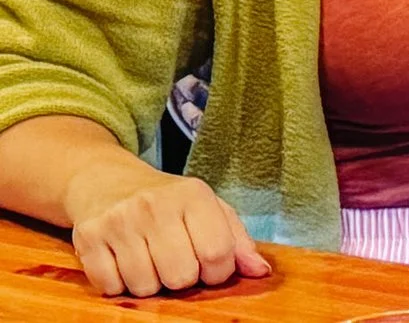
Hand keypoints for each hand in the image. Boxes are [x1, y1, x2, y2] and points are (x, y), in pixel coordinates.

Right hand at [60, 150, 268, 296]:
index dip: (218, 272)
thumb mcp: (208, 209)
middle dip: (183, 278)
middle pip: (181, 276)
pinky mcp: (87, 238)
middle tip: (176, 261)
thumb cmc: (167, 201)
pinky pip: (111, 288)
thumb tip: (261, 272)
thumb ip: (237, 240)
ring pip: (145, 287)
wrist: (106, 181)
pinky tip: (123, 261)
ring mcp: (119, 221)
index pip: (217, 252)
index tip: (210, 266)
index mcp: (193, 195)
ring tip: (149, 259)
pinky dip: (120, 284)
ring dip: (151, 283)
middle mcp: (155, 206)